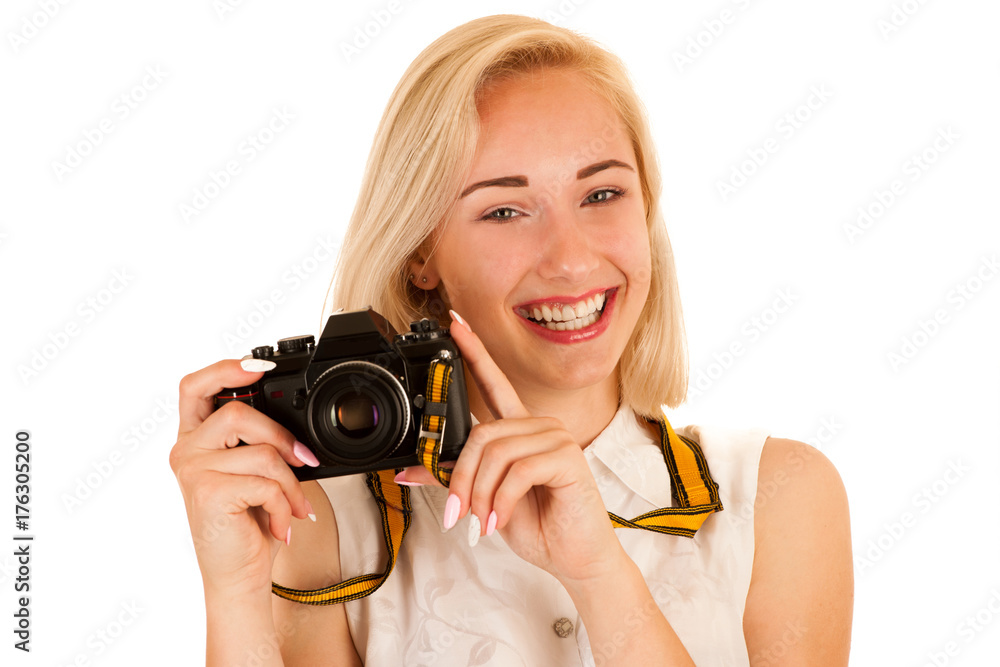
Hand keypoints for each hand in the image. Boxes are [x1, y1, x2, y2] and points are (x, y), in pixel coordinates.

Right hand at [169, 360, 316, 595]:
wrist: (239, 576)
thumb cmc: (248, 525)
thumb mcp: (254, 473)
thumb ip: (258, 441)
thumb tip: (294, 424)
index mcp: (194, 439)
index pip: (194, 386)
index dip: (227, 368)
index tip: (261, 366)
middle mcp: (185, 451)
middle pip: (238, 414)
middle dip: (281, 437)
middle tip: (304, 462)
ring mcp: (193, 471)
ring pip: (261, 451)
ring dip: (292, 482)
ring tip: (296, 506)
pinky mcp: (209, 492)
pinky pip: (266, 481)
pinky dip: (286, 504)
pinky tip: (284, 524)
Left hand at [400, 312, 626, 585]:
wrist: (574, 557)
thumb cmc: (538, 524)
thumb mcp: (485, 498)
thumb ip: (454, 477)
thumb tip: (408, 470)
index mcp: (520, 430)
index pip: (494, 382)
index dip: (474, 351)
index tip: (455, 323)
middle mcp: (539, 426)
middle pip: (482, 433)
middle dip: (463, 477)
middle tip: (459, 511)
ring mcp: (556, 438)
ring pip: (496, 452)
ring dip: (481, 493)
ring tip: (484, 519)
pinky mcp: (568, 457)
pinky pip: (518, 469)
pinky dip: (502, 499)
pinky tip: (501, 518)